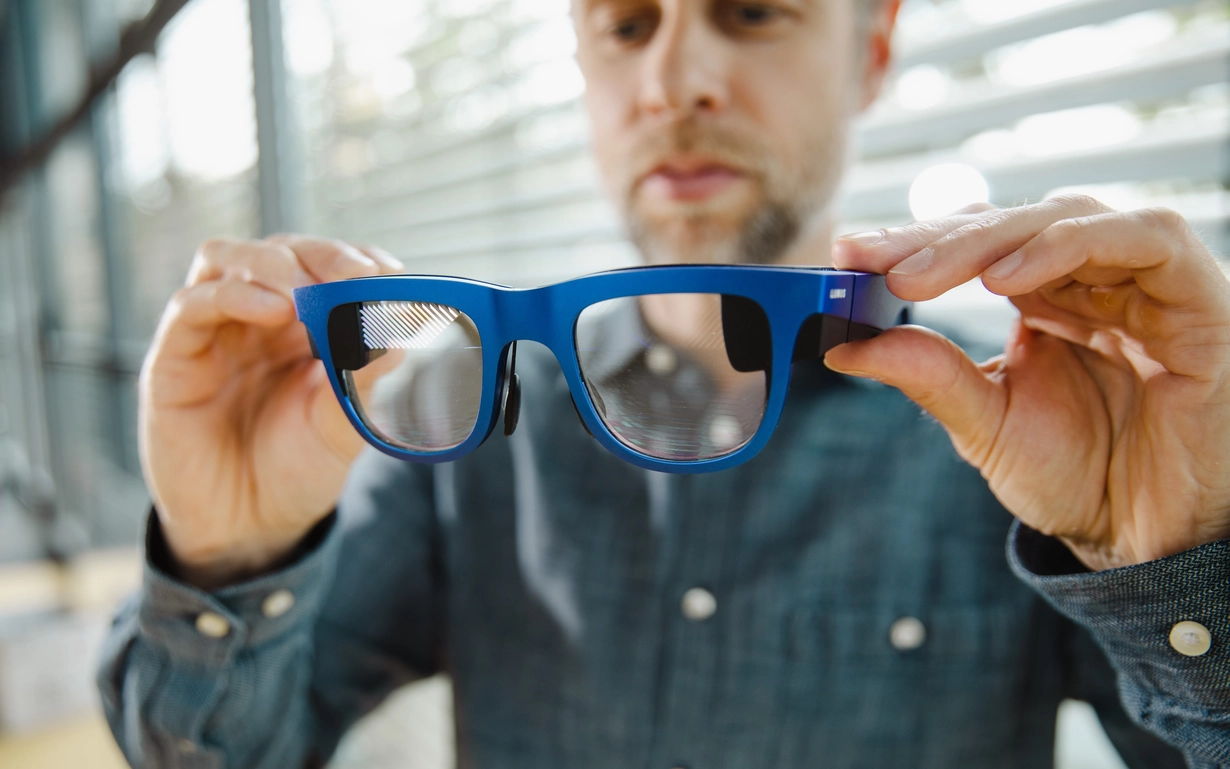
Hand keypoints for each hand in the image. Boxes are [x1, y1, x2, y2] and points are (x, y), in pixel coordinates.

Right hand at [140, 235, 402, 588]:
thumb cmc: (297, 469)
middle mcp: (260, 318)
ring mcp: (216, 331)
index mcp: (307, 325)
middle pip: (281, 251)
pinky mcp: (175, 356)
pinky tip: (270, 308)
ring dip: (269, 263)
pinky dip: (230, 294)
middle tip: (353, 274)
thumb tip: (402, 339)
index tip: (388, 273)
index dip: (357, 261)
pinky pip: (191, 305)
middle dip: (320, 255)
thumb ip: (364, 386)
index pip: (329, 267)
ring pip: (226, 259)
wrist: (247, 527)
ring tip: (302, 290)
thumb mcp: (342, 429)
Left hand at [827, 196, 1229, 570]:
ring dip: (988, 239)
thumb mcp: (987, 425)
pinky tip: (1007, 275)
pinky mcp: (1197, 296)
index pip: (976, 245)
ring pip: (1068, 217)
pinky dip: (1071, 244)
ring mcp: (1146, 282)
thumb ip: (928, 377)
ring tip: (920, 273)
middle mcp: (1094, 279)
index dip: (913, 242)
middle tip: (868, 259)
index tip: (847, 256)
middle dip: (933, 239)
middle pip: (1011, 224)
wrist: (1151, 541)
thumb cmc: (1079, 480)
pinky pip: (1146, 239)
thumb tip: (843, 344)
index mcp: (1045, 299)